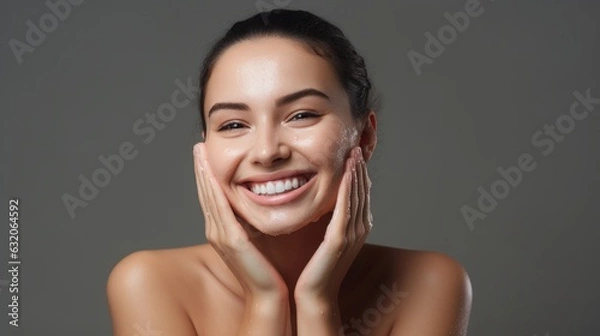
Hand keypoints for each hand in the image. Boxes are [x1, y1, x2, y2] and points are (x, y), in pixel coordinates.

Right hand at [193, 143, 287, 298]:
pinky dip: (214, 189)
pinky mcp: (231, 240)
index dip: (207, 175)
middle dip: (201, 169)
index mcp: (223, 231)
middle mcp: (217, 231)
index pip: (212, 197)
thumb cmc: (268, 269)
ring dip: (204, 173)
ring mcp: (221, 236)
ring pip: (209, 197)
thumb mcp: (257, 238)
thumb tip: (258, 202)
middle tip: (199, 145)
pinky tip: (213, 173)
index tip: (206, 154)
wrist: (269, 294)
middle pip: (206, 193)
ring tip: (201, 152)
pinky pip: (220, 208)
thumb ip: (252, 222)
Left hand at [294, 146, 372, 303]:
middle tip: (359, 145)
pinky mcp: (340, 239)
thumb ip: (332, 221)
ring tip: (355, 152)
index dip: (360, 173)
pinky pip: (346, 208)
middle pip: (363, 191)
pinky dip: (348, 188)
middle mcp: (359, 228)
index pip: (361, 193)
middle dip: (361, 168)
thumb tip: (330, 203)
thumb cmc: (316, 269)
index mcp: (357, 227)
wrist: (313, 295)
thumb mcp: (327, 239)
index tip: (355, 153)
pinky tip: (348, 173)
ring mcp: (352, 234)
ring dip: (357, 173)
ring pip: (357, 196)